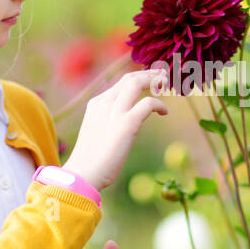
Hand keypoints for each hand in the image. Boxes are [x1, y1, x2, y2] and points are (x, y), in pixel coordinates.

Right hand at [63, 69, 169, 190]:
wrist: (84, 173)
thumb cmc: (91, 159)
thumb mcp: (98, 132)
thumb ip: (108, 121)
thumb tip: (123, 122)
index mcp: (97, 104)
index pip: (120, 83)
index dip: (138, 77)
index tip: (150, 78)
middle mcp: (104, 103)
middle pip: (129, 78)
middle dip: (148, 74)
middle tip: (162, 76)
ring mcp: (115, 112)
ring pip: (136, 83)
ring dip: (154, 81)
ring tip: (165, 84)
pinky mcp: (126, 124)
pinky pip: (148, 103)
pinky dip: (159, 104)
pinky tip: (164, 112)